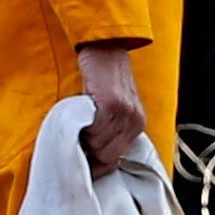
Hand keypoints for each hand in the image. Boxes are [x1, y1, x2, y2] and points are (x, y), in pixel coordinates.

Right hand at [75, 41, 149, 178]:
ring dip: (85, 138)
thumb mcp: (115, 105)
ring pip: (98, 146)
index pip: (116, 161)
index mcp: (137, 125)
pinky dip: (83, 127)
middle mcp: (135, 122)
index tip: (82, 166)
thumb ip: (110, 127)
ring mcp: (125, 115)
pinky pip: (94, 131)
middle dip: (89, 154)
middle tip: (77, 141)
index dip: (97, 166)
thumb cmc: (105, 76)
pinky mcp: (112, 106)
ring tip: (80, 123)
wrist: (105, 47)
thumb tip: (91, 152)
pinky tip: (82, 113)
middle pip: (108, 158)